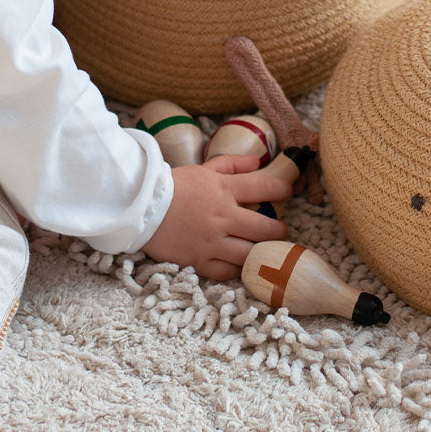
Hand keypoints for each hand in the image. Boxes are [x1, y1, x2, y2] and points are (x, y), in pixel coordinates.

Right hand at [143, 153, 291, 279]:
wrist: (141, 208)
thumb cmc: (173, 186)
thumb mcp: (204, 168)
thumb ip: (233, 164)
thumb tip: (258, 160)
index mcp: (223, 189)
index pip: (263, 188)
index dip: (281, 190)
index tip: (289, 193)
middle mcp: (222, 217)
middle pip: (264, 227)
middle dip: (279, 230)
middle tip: (282, 231)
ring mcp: (212, 242)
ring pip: (250, 253)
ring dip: (264, 252)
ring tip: (269, 251)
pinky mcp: (199, 261)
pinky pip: (228, 272)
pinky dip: (239, 269)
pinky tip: (244, 264)